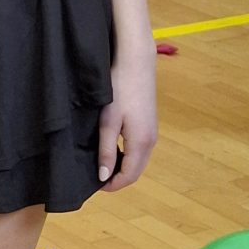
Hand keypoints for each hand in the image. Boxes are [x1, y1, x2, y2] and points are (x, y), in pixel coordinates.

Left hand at [97, 52, 156, 191]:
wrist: (136, 63)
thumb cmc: (119, 90)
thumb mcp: (108, 122)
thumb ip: (106, 150)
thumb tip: (104, 176)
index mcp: (141, 143)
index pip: (129, 176)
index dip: (113, 185)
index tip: (95, 186)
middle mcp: (151, 142)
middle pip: (136, 171)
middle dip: (118, 178)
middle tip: (97, 176)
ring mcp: (152, 132)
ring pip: (139, 160)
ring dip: (123, 166)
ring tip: (102, 162)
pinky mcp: (150, 124)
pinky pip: (140, 149)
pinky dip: (127, 155)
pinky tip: (112, 147)